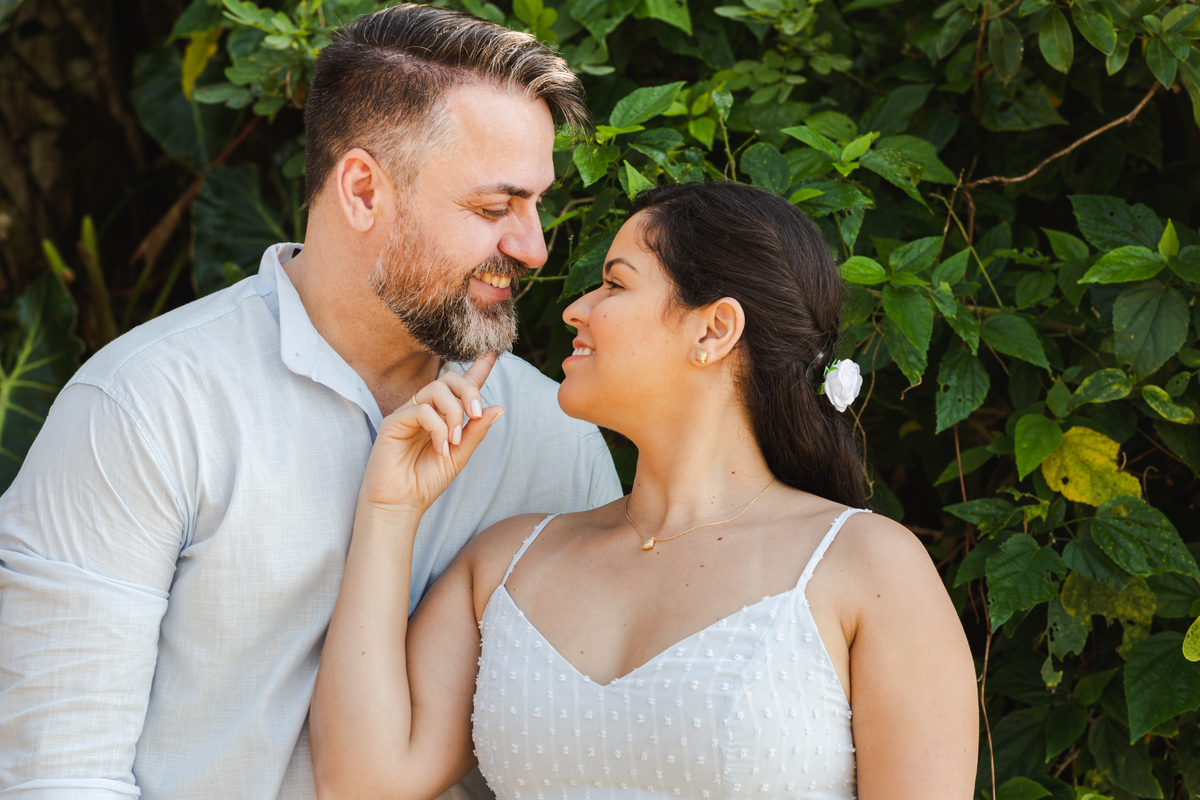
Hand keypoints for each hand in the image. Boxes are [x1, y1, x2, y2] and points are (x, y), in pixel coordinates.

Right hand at [359, 353, 504, 514]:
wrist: (401, 503)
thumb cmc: (427, 480)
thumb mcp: (460, 455)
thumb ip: (476, 431)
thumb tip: (499, 408)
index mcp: (443, 415)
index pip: (461, 385)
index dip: (478, 368)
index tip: (493, 351)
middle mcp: (425, 408)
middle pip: (449, 378)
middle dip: (469, 392)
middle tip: (476, 415)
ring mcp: (408, 412)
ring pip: (436, 389)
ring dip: (453, 413)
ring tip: (454, 440)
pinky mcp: (393, 421)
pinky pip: (422, 410)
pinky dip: (438, 427)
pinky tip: (441, 448)